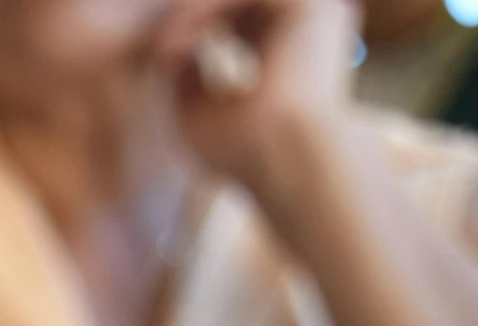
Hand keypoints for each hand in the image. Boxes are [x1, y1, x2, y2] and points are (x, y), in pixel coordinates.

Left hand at [158, 0, 358, 197]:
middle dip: (192, 16)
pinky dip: (207, 9)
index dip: (196, 29)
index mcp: (291, 49)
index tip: (163, 54)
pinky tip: (183, 37)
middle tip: (163, 46)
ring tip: (168, 47)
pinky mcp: (310, 5)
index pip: (238, 20)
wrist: (282, 158)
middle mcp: (308, 25)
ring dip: (194, 13)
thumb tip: (170, 48)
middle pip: (238, 2)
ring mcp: (315, 11)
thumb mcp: (197, 112)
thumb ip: (184, 77)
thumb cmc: (242, 152)